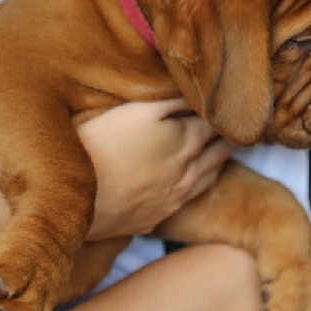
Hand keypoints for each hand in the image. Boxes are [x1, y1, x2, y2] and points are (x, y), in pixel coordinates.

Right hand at [79, 99, 234, 237]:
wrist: (78, 198)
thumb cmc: (102, 145)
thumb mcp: (138, 110)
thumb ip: (171, 100)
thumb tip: (195, 93)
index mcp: (187, 141)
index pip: (217, 125)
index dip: (223, 115)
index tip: (229, 108)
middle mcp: (189, 173)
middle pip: (219, 153)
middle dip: (226, 139)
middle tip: (233, 130)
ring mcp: (174, 199)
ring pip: (207, 180)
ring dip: (216, 165)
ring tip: (220, 154)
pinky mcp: (155, 217)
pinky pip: (185, 201)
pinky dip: (194, 188)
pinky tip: (187, 184)